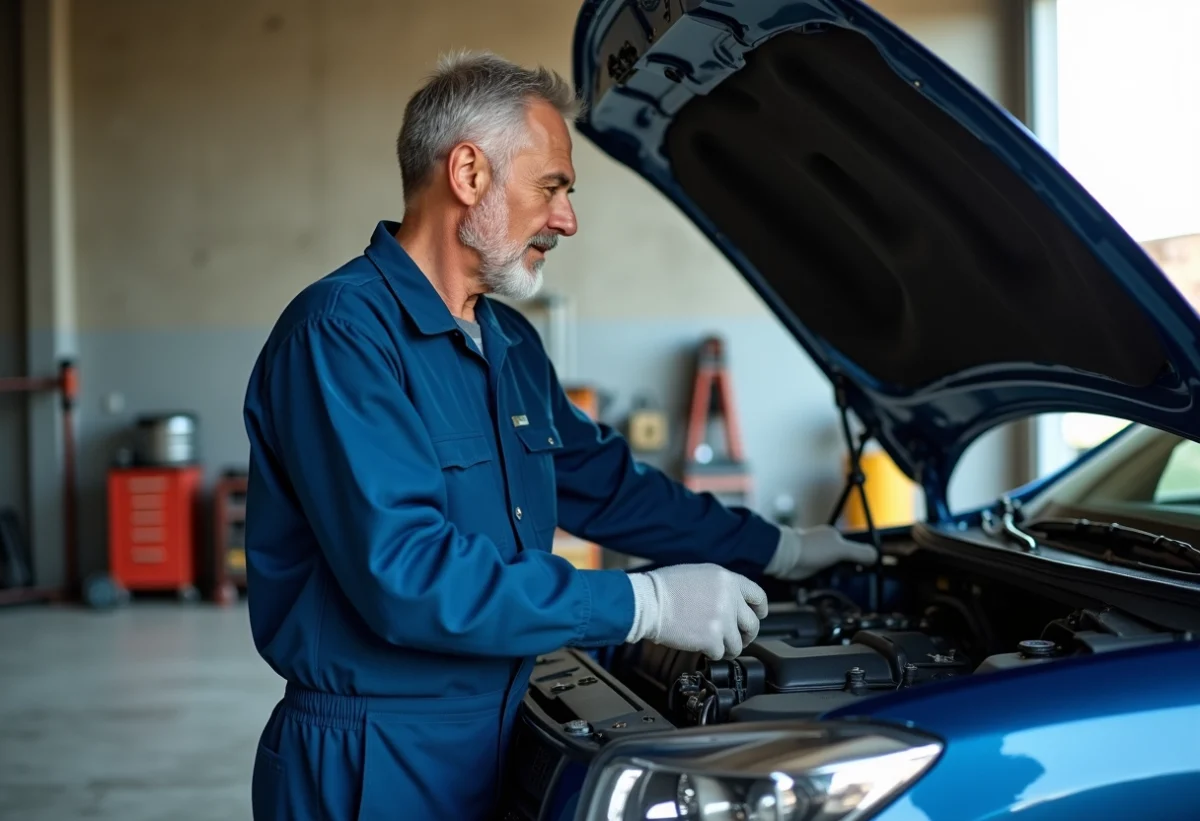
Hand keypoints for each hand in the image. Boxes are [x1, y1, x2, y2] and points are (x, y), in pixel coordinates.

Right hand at [624, 564, 768, 659]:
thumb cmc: (665, 588)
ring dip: (728, 647)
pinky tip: (701, 647)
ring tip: (715, 646)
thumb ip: (720, 587)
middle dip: (747, 635)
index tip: (758, 617)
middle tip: (738, 639)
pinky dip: (712, 653)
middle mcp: (730, 598)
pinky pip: (721, 653)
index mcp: (728, 580)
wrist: (649, 602)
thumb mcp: (699, 575)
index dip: (760, 609)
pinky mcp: (712, 639)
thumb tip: (731, 603)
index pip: (758, 596)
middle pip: (752, 624)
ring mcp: (723, 620)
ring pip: (738, 644)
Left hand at [764, 525, 877, 580]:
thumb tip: (875, 555)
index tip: (865, 572)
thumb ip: (859, 552)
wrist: (784, 557)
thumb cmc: (811, 549)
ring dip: (834, 580)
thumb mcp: (840, 550)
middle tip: (848, 580)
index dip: (860, 561)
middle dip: (846, 573)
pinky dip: (823, 583)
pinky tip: (826, 587)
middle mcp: (825, 546)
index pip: (853, 549)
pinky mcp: (807, 569)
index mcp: (834, 537)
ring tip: (836, 584)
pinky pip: (820, 578)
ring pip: (832, 572)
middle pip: (843, 562)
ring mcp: (816, 558)